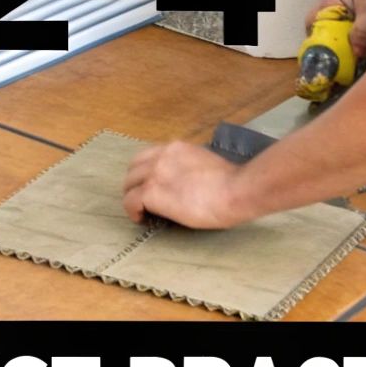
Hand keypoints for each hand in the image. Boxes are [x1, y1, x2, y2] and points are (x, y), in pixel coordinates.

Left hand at [121, 142, 254, 228]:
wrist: (236, 190)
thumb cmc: (231, 182)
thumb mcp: (205, 163)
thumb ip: (189, 166)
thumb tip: (186, 181)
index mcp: (176, 148)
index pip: (149, 156)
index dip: (146, 172)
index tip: (151, 185)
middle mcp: (162, 156)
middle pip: (134, 168)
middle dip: (135, 184)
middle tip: (142, 200)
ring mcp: (155, 173)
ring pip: (129, 184)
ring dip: (132, 198)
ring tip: (141, 211)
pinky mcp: (152, 192)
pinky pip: (130, 201)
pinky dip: (133, 211)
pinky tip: (141, 219)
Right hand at [306, 0, 365, 59]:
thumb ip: (361, 32)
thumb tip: (355, 53)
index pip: (315, 22)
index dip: (317, 39)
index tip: (324, 55)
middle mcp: (342, 8)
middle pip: (332, 33)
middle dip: (338, 47)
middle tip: (343, 61)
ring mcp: (357, 16)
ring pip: (349, 38)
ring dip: (354, 47)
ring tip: (359, 59)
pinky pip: (364, 38)